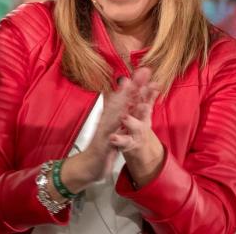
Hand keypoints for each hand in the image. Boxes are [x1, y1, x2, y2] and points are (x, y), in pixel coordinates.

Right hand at [56, 68, 158, 196]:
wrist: (88, 165)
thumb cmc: (102, 144)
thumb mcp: (113, 125)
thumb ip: (120, 109)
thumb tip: (124, 89)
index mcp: (112, 115)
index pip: (126, 97)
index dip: (136, 84)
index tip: (146, 70)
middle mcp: (108, 119)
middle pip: (122, 101)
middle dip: (133, 87)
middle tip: (144, 72)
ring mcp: (106, 131)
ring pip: (116, 115)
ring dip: (126, 103)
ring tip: (137, 91)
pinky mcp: (104, 146)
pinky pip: (113, 137)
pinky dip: (118, 129)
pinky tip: (122, 123)